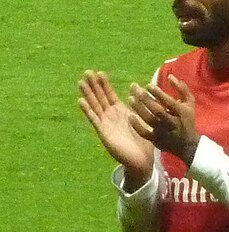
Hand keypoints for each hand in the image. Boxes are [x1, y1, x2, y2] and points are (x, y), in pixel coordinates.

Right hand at [79, 71, 153, 185]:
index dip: (104, 84)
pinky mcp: (103, 133)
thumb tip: (137, 86)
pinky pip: (94, 120)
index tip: (100, 72)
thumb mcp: (143, 118)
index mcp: (120, 112)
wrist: (142, 159)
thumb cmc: (145, 141)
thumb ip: (139, 103)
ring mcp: (106, 124)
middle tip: (87, 71)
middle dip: (94, 85)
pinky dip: (87, 110)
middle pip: (100, 98)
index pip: (110, 95)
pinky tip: (80, 101)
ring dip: (88, 94)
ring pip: (95, 106)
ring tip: (81, 82)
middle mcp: (111, 116)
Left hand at [128, 75, 199, 165]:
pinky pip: (145, 133)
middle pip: (157, 111)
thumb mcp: (190, 103)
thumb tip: (169, 76)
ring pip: (149, 120)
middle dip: (146, 99)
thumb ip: (181, 88)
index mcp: (181, 113)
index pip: (169, 102)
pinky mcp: (157, 140)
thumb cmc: (187, 119)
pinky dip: (137, 126)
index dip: (158, 93)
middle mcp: (172, 123)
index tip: (148, 85)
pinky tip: (130, 116)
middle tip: (136, 89)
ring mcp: (163, 132)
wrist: (187, 144)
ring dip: (139, 109)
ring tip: (130, 98)